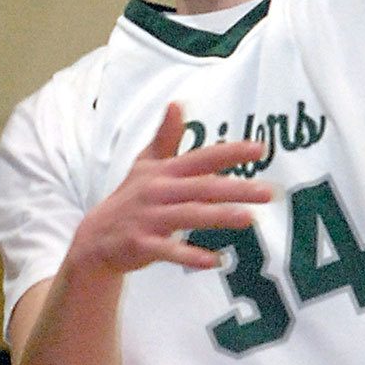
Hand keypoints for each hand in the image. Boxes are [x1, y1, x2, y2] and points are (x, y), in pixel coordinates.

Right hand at [73, 104, 271, 275]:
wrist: (97, 237)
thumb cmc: (130, 197)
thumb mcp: (145, 164)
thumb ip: (166, 137)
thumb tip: (177, 103)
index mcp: (163, 171)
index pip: (201, 158)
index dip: (230, 153)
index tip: (260, 149)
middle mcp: (157, 191)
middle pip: (201, 187)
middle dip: (235, 188)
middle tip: (268, 192)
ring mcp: (149, 218)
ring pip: (188, 215)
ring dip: (218, 216)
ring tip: (249, 218)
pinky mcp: (142, 244)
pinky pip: (169, 250)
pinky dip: (191, 255)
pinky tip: (216, 261)